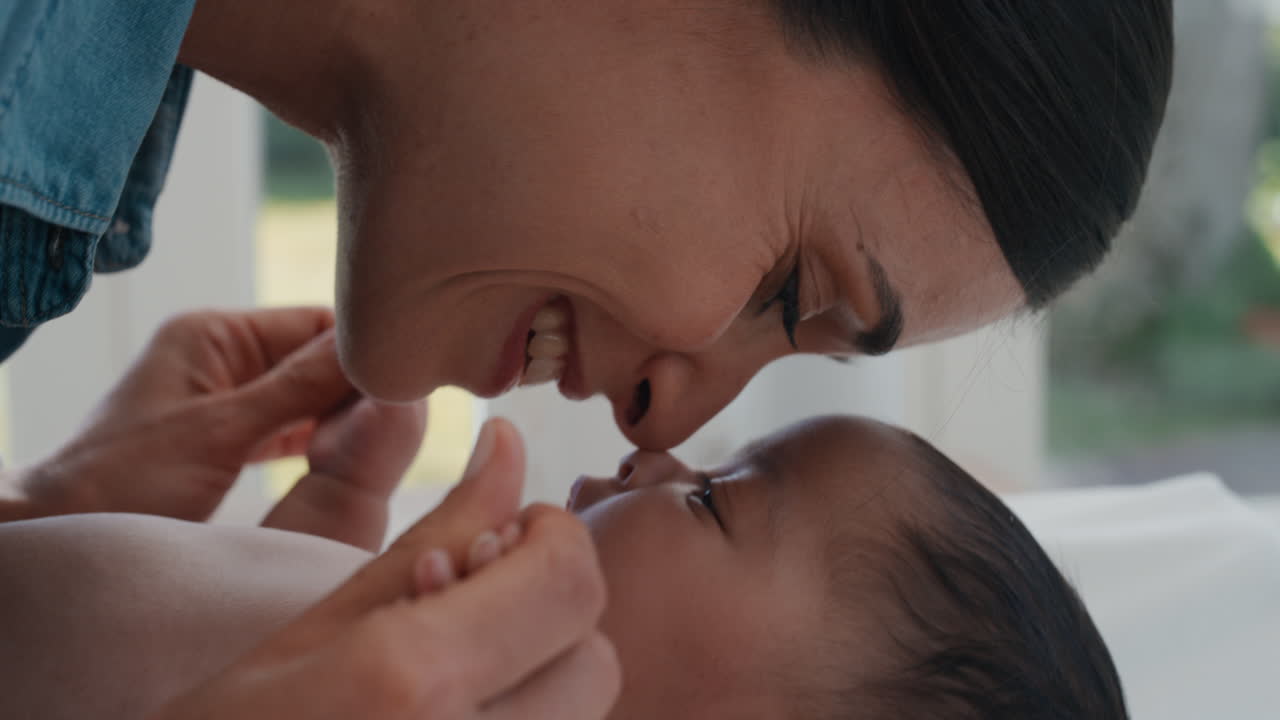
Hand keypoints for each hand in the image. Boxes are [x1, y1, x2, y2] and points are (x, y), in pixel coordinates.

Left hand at [13, 308, 423, 525]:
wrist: (55, 535)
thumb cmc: (118, 482)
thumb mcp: (222, 432)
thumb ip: (300, 390)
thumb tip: (376, 354)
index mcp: (213, 334)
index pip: (317, 323)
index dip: (365, 350)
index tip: (410, 381)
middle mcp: (221, 356)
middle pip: (317, 359)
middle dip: (357, 388)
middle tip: (400, 423)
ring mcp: (224, 397)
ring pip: (308, 398)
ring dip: (340, 419)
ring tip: (379, 444)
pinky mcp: (226, 437)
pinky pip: (291, 429)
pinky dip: (318, 442)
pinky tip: (346, 460)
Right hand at [151, 419, 620, 719]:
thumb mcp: (316, 618)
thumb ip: (434, 529)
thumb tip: (510, 442)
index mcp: (414, 682)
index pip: (571, 584)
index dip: (553, 539)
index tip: (510, 532)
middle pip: (595, 659)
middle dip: (554, 613)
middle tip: (482, 600)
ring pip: (582, 713)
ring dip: (544, 673)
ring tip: (464, 664)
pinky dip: (524, 715)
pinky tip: (457, 707)